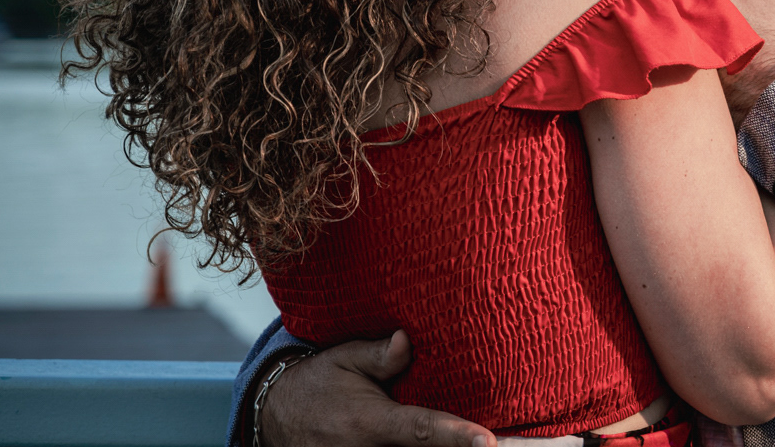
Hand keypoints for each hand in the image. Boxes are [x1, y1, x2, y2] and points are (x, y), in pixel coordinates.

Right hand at [256, 330, 492, 446]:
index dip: (456, 437)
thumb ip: (380, 355)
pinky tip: (441, 442)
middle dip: (453, 446)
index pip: (422, 430)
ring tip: (479, 441)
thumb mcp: (345, 359)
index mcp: (370, 423)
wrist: (274, 416)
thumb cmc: (318, 382)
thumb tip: (409, 339)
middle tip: (499, 440)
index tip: (487, 442)